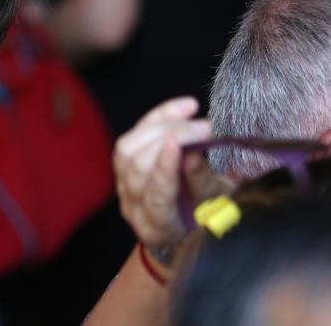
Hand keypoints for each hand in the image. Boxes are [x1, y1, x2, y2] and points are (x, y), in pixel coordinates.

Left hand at [113, 97, 232, 250]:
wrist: (187, 230)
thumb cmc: (209, 222)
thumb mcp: (218, 209)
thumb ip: (203, 185)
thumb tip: (192, 155)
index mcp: (159, 228)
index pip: (156, 196)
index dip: (165, 168)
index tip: (179, 144)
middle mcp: (133, 208)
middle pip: (139, 166)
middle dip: (169, 138)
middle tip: (204, 127)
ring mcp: (122, 186)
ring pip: (128, 149)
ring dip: (161, 126)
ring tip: (192, 115)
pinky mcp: (122, 165)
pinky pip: (133, 135)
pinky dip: (155, 119)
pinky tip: (182, 109)